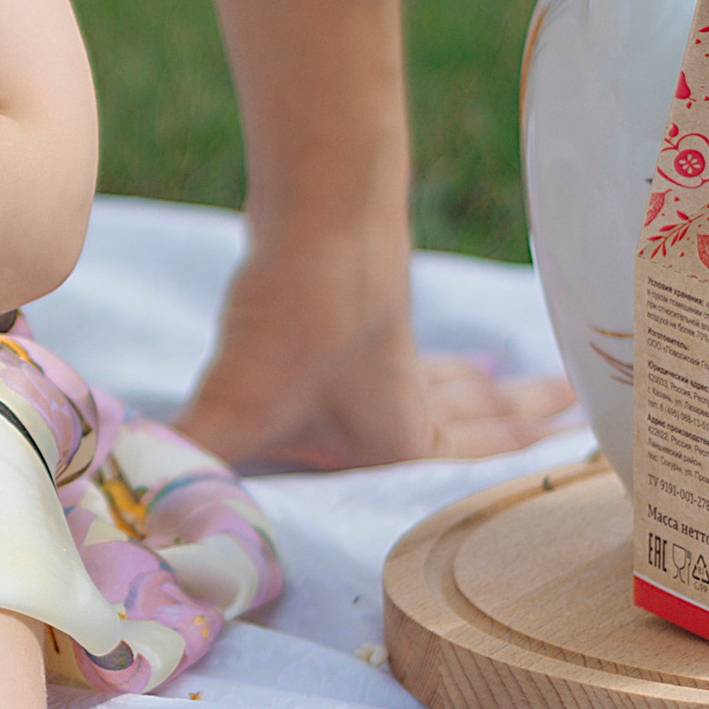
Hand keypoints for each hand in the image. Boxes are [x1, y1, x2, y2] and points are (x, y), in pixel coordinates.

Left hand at [175, 235, 578, 472]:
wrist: (322, 207)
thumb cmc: (297, 316)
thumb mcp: (235, 407)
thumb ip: (185, 462)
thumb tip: (129, 501)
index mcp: (397, 443)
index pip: (467, 480)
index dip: (513, 483)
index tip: (572, 483)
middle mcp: (411, 406)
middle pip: (484, 427)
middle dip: (526, 437)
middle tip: (579, 432)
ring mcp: (397, 356)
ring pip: (462, 386)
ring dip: (497, 400)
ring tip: (537, 398)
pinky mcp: (372, 316)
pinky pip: (428, 356)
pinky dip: (455, 368)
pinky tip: (456, 365)